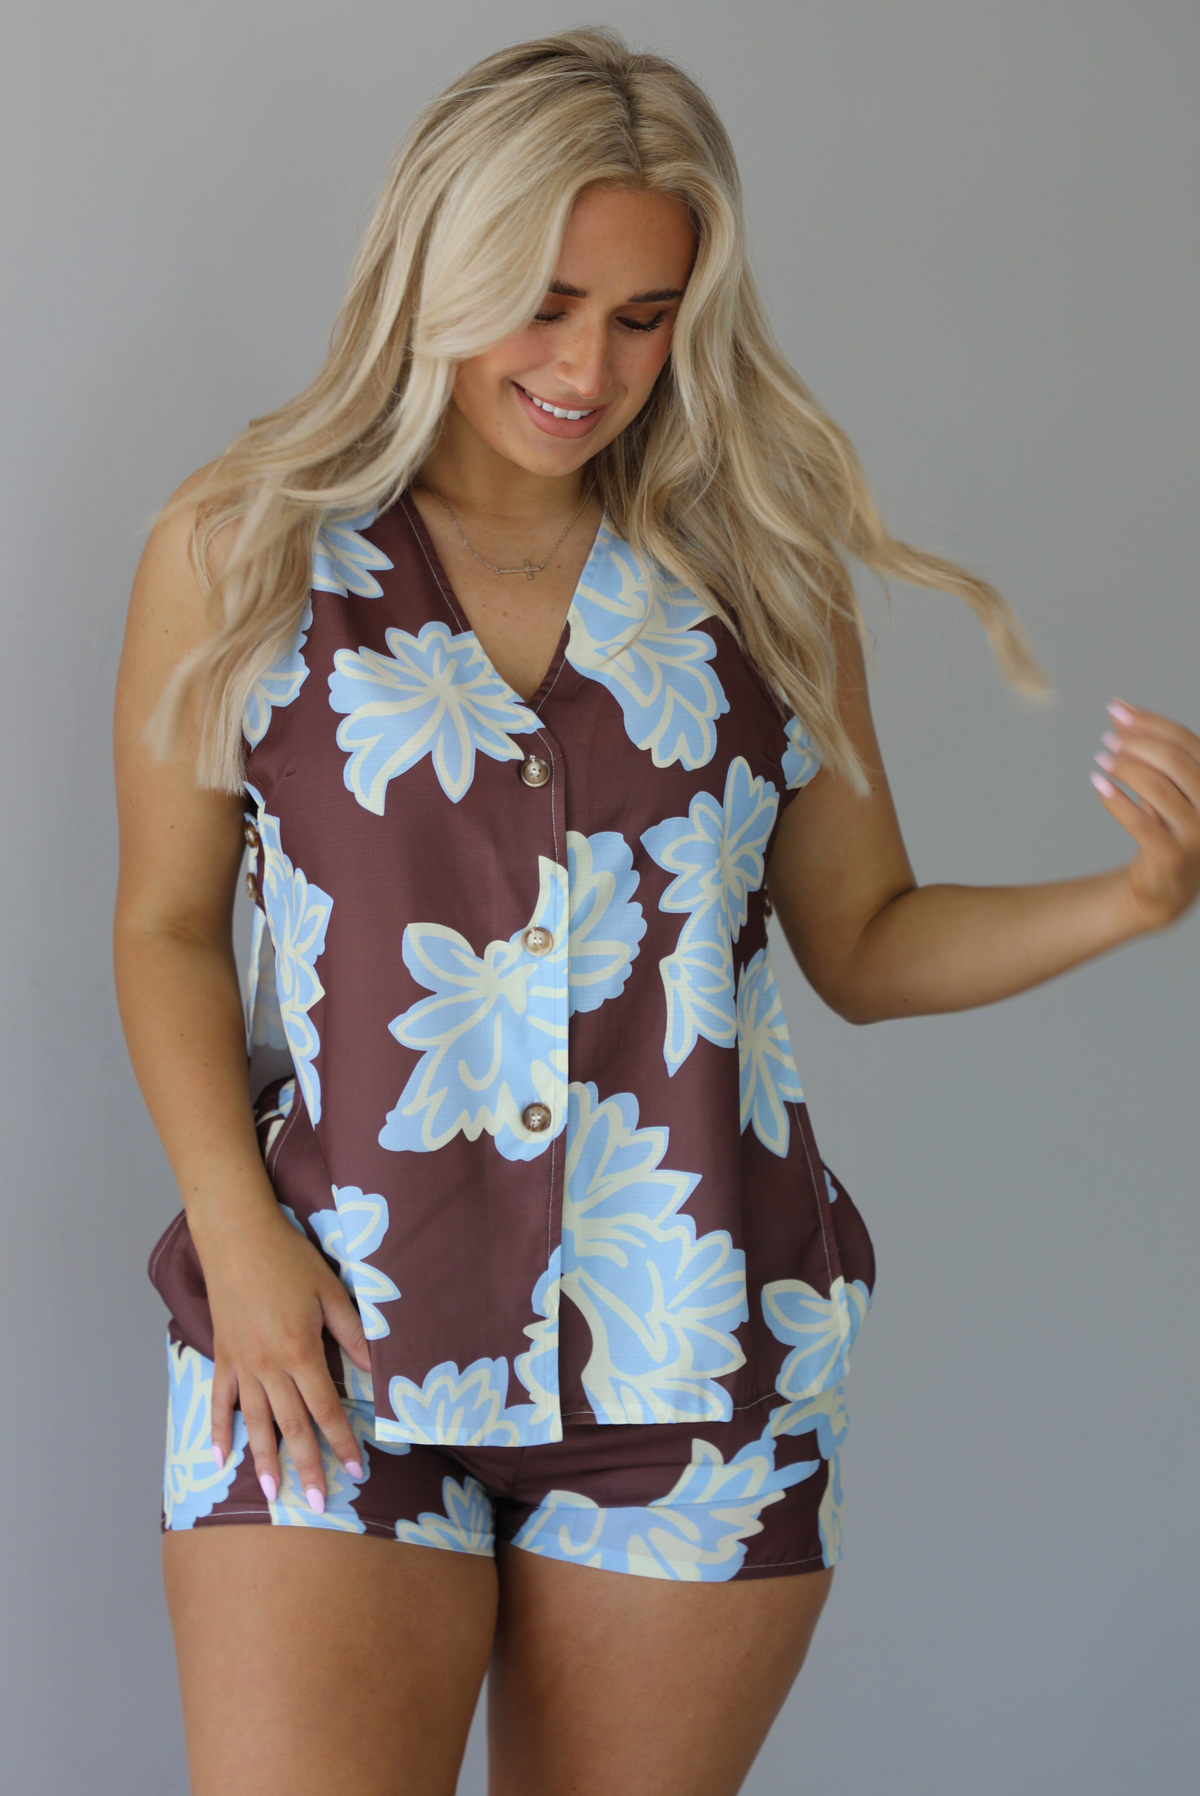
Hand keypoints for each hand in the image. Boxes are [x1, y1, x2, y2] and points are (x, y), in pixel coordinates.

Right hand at [202, 1200, 372, 1512]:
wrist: (238, 1236)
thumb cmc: (289, 1260)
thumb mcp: (331, 1292)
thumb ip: (354, 1334)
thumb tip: (376, 1370)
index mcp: (300, 1351)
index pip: (325, 1409)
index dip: (341, 1442)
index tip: (354, 1471)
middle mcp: (268, 1366)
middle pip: (290, 1426)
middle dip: (304, 1466)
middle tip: (314, 1503)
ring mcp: (241, 1364)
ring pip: (254, 1422)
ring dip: (263, 1460)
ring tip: (271, 1494)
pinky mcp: (223, 1356)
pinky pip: (219, 1402)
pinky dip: (218, 1431)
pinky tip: (220, 1458)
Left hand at [1092, 700, 1199, 930]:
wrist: (1166, 889)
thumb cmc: (1167, 829)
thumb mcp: (1164, 788)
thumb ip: (1148, 752)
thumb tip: (1121, 712)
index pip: (1190, 743)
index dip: (1152, 723)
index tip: (1117, 711)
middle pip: (1177, 763)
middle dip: (1139, 744)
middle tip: (1108, 739)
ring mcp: (1198, 836)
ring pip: (1160, 789)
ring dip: (1126, 769)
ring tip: (1102, 759)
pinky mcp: (1175, 858)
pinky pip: (1142, 824)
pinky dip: (1117, 801)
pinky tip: (1098, 785)